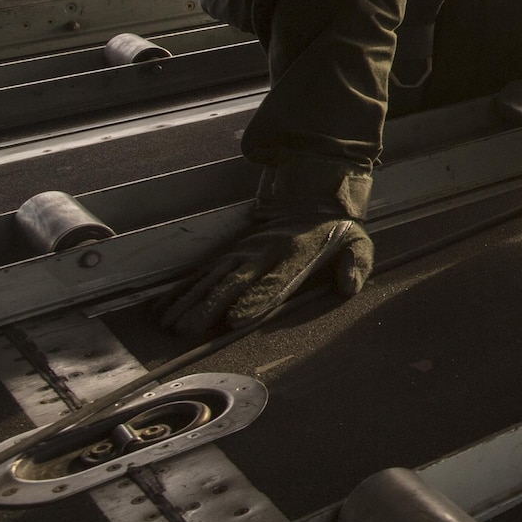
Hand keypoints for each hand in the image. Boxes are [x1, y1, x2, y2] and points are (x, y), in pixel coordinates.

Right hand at [161, 216, 372, 336]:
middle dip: (209, 306)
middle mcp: (264, 252)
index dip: (254, 299)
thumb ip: (356, 264)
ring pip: (212, 277)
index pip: (273, 281)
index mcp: (296, 254)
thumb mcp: (357, 241)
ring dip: (188, 300)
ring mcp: (245, 250)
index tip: (234, 318)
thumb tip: (348, 286)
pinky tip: (163, 305)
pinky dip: (182, 288)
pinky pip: (203, 271)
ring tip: (168, 323)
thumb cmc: (337, 226)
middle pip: (233, 282)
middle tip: (186, 329)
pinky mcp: (233, 250)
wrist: (313, 192)